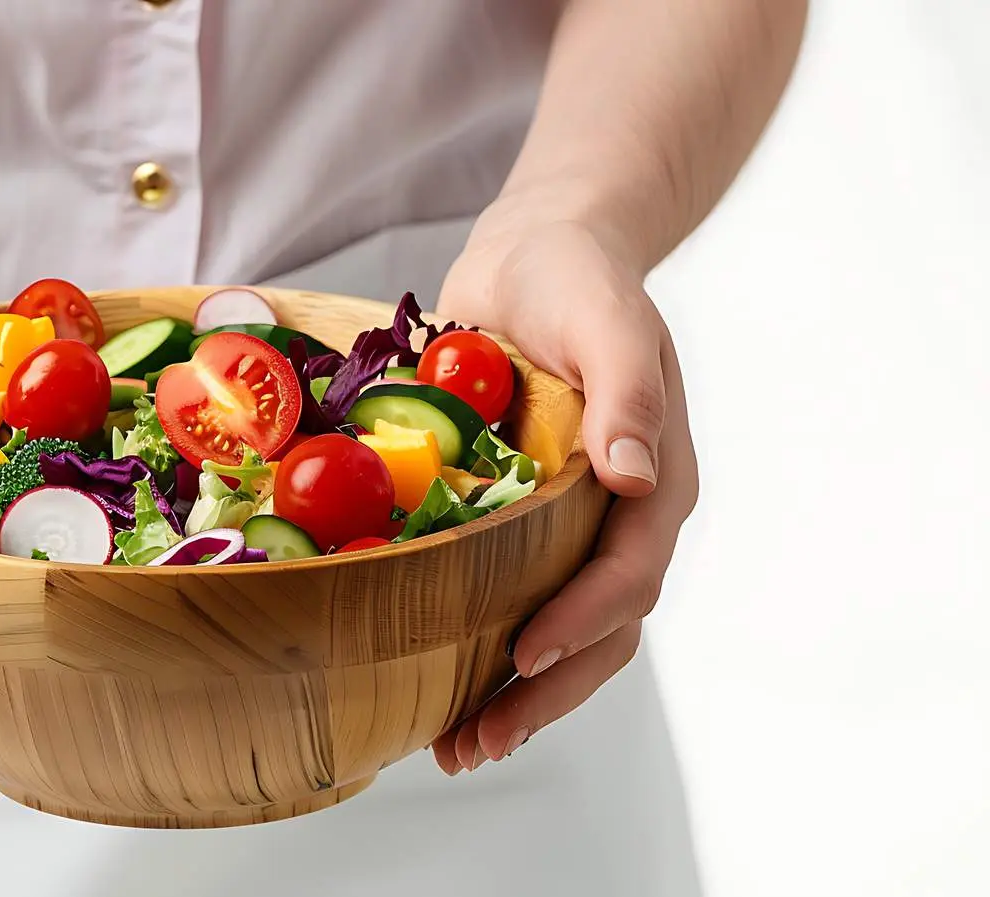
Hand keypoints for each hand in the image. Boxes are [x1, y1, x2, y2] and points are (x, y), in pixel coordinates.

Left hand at [429, 213, 699, 773]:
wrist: (536, 257)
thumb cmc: (575, 278)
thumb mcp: (604, 317)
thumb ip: (626, 391)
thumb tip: (636, 477)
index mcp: (655, 479)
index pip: (628, 572)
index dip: (580, 624)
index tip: (523, 660)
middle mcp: (619, 516)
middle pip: (598, 631)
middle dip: (541, 695)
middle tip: (474, 744)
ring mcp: (569, 526)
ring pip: (554, 631)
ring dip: (509, 696)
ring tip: (453, 748)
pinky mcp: (519, 522)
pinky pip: (505, 596)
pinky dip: (472, 645)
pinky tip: (426, 684)